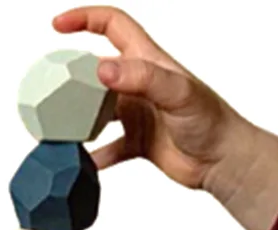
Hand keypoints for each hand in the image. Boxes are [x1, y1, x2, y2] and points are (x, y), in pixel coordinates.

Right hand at [53, 6, 277, 229]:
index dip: (85, 19)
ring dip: (80, 119)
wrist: (223, 161)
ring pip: (99, 111)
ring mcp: (139, 114)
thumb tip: (101, 69)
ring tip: (62, 129)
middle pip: (97, 71)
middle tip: (54, 91)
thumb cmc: (210, 121)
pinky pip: (111, 148)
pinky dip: (97, 156)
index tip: (58, 25)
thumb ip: (141, 77)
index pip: (113, 25)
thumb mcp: (177, 92)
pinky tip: (85, 162)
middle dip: (73, 78)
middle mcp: (140, 84)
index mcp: (148, 61)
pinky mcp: (140, 142)